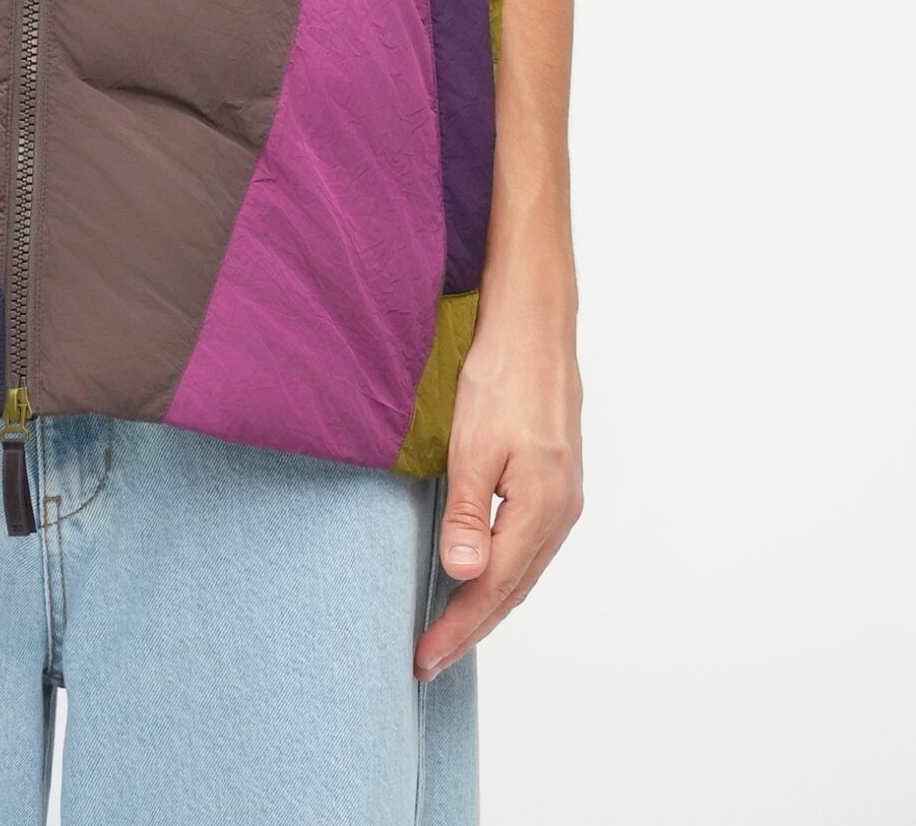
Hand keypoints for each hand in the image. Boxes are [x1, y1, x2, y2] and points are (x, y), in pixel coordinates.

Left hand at [413, 299, 583, 679]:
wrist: (536, 326)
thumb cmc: (502, 377)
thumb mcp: (474, 444)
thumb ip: (469, 513)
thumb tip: (465, 575)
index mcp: (540, 510)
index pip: (492, 589)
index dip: (457, 628)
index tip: (423, 658)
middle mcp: (560, 513)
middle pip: (513, 590)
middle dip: (471, 628)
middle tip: (429, 660)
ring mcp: (564, 499)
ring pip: (524, 571)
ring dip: (489, 604)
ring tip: (451, 630)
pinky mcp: (557, 482)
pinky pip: (530, 546)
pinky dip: (505, 572)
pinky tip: (484, 575)